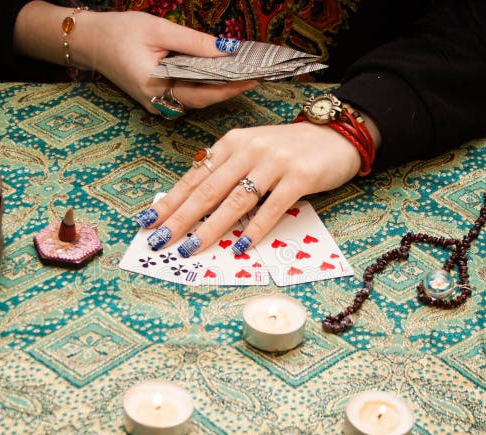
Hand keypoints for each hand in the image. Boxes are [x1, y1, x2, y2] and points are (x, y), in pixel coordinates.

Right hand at [75, 11, 256, 112]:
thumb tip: (227, 50)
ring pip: (197, 100)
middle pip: (204, 100)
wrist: (91, 42)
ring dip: (220, 88)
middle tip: (258, 76)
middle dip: (231, 89)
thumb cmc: (120, 32)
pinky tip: (221, 74)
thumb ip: (194, 42)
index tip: (254, 78)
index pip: (202, 92)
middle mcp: (158, 102)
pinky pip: (188, 96)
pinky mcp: (158, 99)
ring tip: (245, 74)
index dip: (230, 87)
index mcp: (155, 86)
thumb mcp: (158, 29)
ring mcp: (157, 104)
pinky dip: (206, 86)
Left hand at [135, 122, 362, 255]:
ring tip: (192, 248)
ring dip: (211, 227)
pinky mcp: (300, 177)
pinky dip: (256, 228)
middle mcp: (249, 149)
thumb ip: (227, 172)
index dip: (171, 201)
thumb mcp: (252, 152)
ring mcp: (275, 162)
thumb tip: (193, 205)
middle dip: (180, 218)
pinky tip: (240, 246)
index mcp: (232, 143)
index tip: (149, 221)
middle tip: (160, 240)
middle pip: (208, 189)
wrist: (336, 135)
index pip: (195, 177)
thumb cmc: (290, 150)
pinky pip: (273, 207)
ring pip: (236, 200)